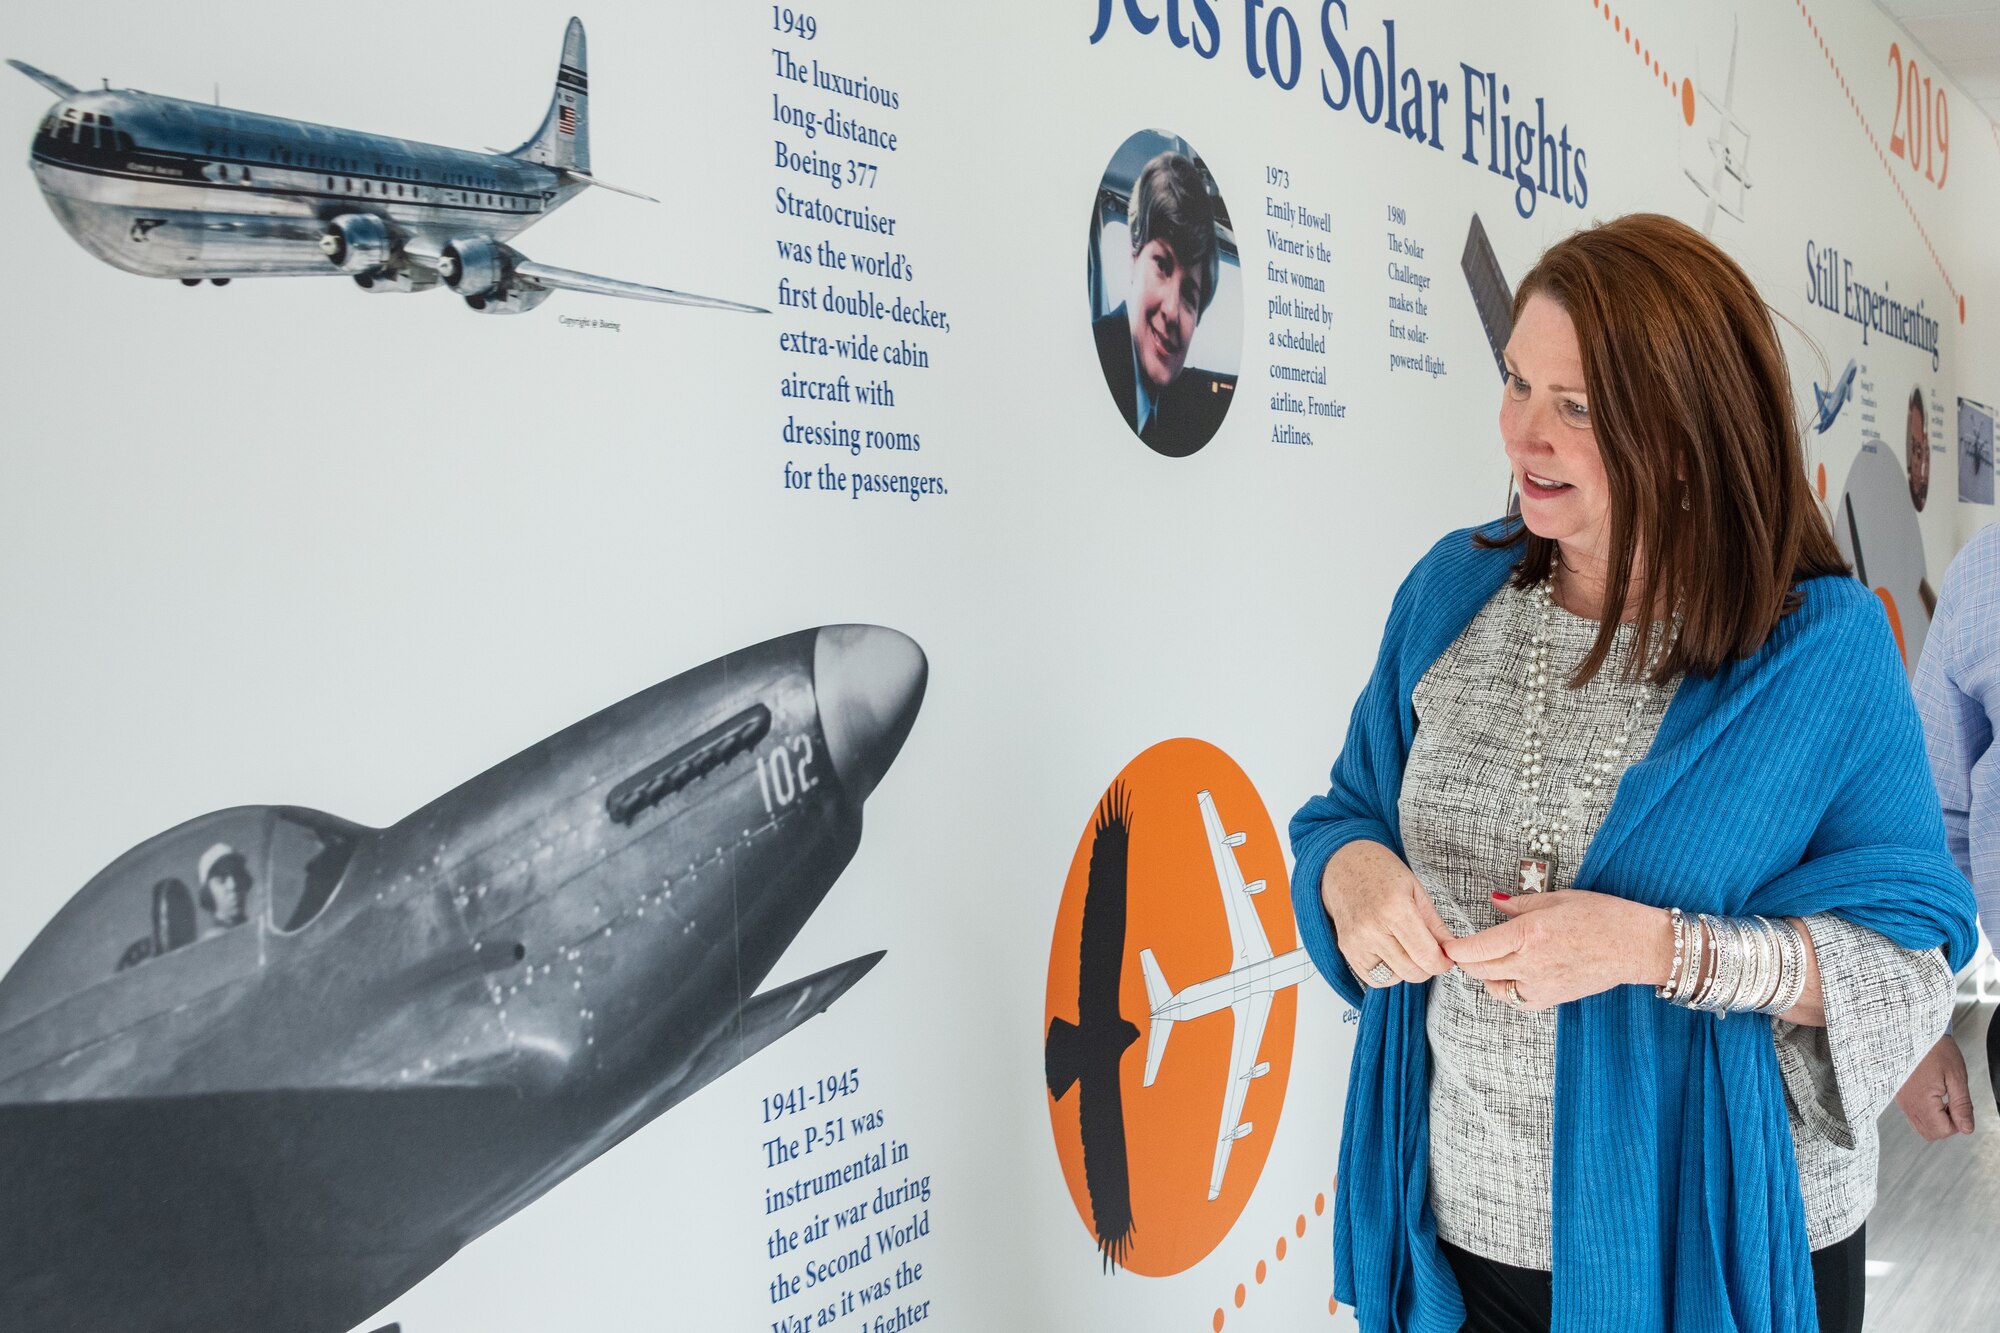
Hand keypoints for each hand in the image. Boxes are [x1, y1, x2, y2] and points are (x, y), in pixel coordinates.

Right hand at [1320, 840, 1453, 986]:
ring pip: (1394, 978)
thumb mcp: (1416, 890)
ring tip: (1407, 948)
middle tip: (1429, 952)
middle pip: (1412, 971)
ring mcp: (1356, 942)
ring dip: (1407, 970)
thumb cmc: (1380, 871)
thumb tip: (1453, 950)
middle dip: (1427, 967)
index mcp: (1394, 909)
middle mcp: (1372, 929)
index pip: (1426, 956)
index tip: (1446, 958)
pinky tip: (1390, 953)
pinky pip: (1374, 979)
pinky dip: (1387, 973)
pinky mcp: (1346, 950)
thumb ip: (1436, 925)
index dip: (1443, 963)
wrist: (1343, 865)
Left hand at [1445, 890, 1671, 1010]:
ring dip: (1484, 975)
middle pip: (1479, 970)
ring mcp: (1542, 985)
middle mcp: (1531, 962)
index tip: (1445, 944)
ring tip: (1486, 960)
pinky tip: (1511, 975)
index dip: (1454, 949)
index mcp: (1529, 933)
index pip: (1476, 948)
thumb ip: (1520, 904)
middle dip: (1463, 962)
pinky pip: (1517, 1000)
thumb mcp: (1558, 899)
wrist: (1637, 946)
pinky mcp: (1553, 999)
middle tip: (1457, 951)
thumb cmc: (1603, 916)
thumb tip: (1493, 902)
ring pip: (1495, 987)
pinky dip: (1507, 989)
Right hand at [1894, 1034, 1974, 1140]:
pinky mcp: (1898, 1095)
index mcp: (1921, 1100)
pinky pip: (1912, 1115)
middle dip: (1946, 1125)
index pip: (1942, 1131)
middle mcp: (1907, 1103)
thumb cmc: (1934, 1048)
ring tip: (1942, 1098)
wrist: (1912, 1032)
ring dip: (1935, 1120)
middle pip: (1929, 1134)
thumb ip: (1962, 1105)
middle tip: (1952, 1105)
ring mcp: (1900, 1100)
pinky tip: (1931, 1095)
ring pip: (1920, 1126)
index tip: (1959, 1105)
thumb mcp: (1956, 1076)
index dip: (1957, 1123)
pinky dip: (1925, 1112)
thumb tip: (1967, 1128)